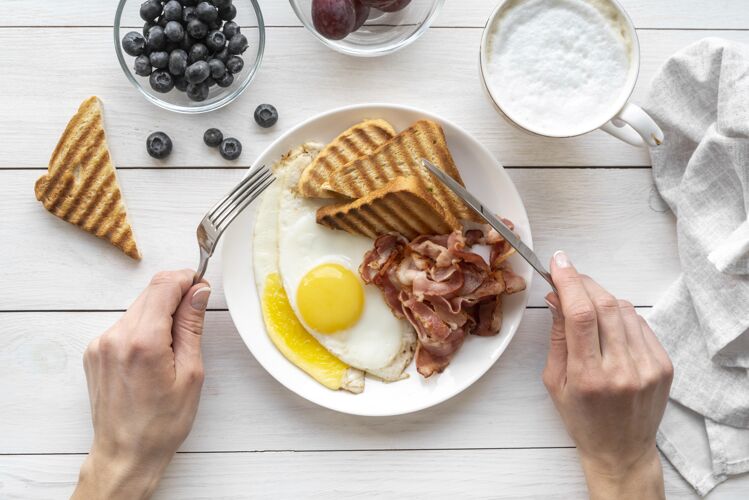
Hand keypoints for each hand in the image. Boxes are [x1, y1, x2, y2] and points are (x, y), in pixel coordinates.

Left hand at [72, 270, 210, 499]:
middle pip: (150, 294)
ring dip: (159, 314)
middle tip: (195, 315)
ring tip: (174, 346)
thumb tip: (198, 292)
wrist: (126, 453)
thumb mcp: (191, 373)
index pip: (163, 286)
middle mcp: (115, 337)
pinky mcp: (94, 352)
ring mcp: (100, 344)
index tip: (201, 286)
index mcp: (143, 342)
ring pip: (138, 309)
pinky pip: (124, 326)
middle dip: (175, 296)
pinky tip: (154, 355)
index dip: (186, 279)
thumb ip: (191, 326)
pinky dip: (143, 329)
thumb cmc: (162, 423)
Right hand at [542, 252, 672, 499]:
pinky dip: (621, 315)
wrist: (621, 450)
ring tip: (587, 306)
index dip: (569, 281)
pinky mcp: (663, 365)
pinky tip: (609, 325)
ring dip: (601, 298)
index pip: (580, 314)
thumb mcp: (554, 380)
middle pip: (605, 305)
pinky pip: (640, 323)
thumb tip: (557, 296)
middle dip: (583, 282)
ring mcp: (647, 367)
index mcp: (588, 376)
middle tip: (568, 276)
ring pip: (625, 309)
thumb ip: (557, 335)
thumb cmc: (582, 418)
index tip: (558, 262)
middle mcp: (621, 370)